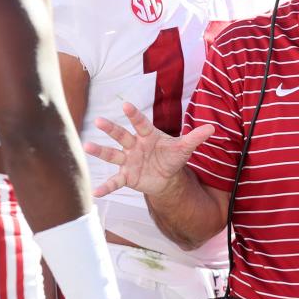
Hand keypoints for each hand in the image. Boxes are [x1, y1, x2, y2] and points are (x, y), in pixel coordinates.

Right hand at [84, 102, 212, 198]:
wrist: (166, 178)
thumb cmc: (172, 157)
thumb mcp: (184, 148)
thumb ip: (195, 138)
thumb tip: (212, 127)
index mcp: (148, 135)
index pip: (140, 123)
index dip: (134, 115)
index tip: (125, 105)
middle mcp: (135, 145)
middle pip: (122, 136)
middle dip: (111, 129)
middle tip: (99, 121)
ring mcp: (128, 160)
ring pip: (112, 154)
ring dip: (100, 151)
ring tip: (86, 146)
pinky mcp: (126, 176)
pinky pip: (114, 181)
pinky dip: (106, 187)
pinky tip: (95, 193)